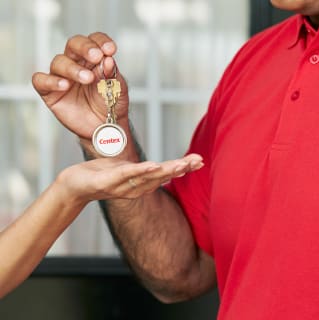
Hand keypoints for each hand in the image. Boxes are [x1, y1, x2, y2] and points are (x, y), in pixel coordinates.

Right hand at [32, 32, 128, 138]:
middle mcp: (77, 65)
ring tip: (87, 78)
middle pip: (74, 45)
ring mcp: (62, 78)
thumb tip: (108, 60)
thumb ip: (112, 75)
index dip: (101, 41)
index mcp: (94, 60)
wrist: (104, 129)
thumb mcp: (117, 90)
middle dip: (85, 48)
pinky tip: (64, 85)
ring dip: (73, 68)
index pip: (95, 42)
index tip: (110, 49)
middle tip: (96, 56)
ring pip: (59, 62)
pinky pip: (41, 81)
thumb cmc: (111, 107)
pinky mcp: (50, 92)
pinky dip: (50, 81)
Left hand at [57, 154, 203, 202]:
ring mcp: (121, 186)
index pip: (165, 174)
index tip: (199, 161)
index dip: (183, 168)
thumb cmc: (101, 175)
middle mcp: (134, 187)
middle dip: (181, 169)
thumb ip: (142, 170)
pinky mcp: (106, 182)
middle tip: (199, 162)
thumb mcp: (125, 171)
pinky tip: (153, 165)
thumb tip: (157, 165)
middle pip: (161, 177)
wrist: (74, 185)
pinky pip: (125, 175)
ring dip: (166, 170)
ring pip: (147, 177)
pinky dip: (140, 171)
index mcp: (139, 183)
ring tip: (182, 164)